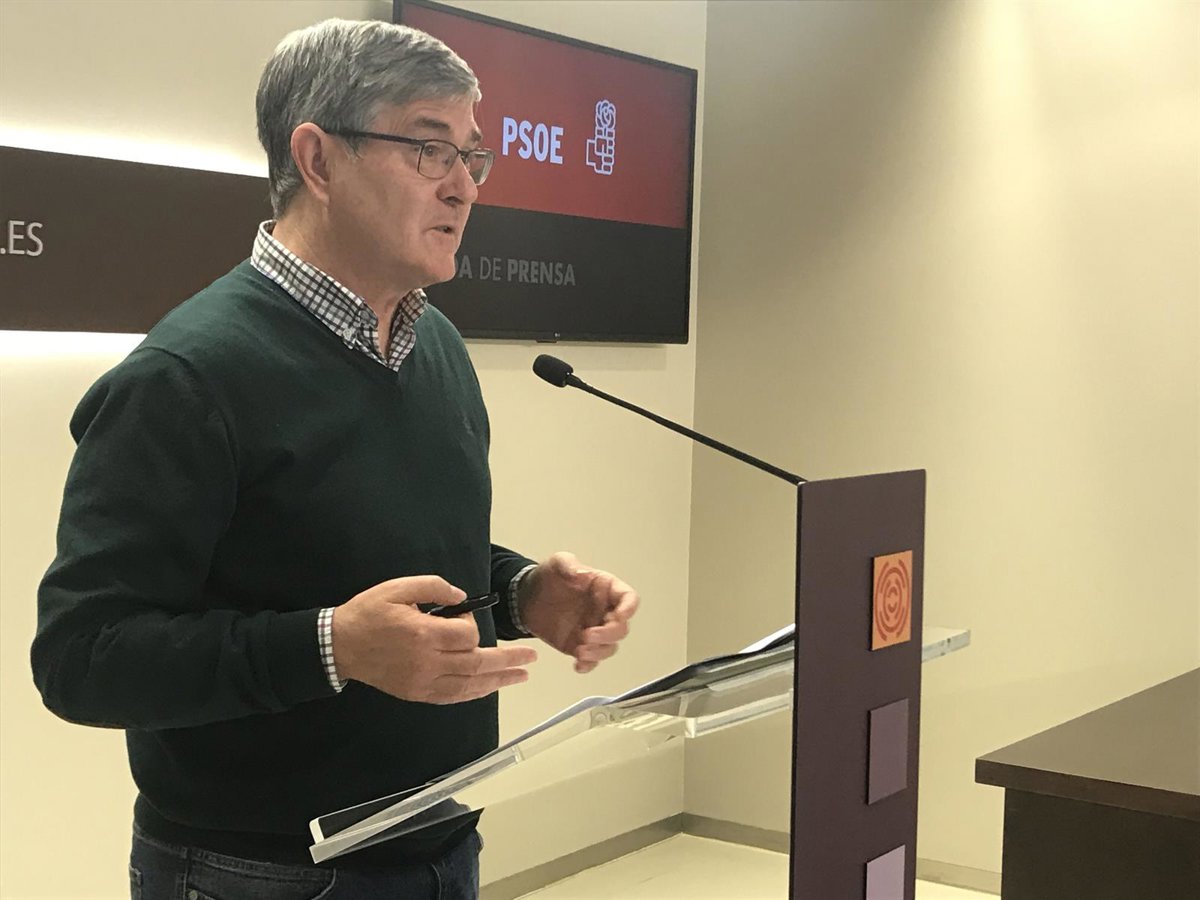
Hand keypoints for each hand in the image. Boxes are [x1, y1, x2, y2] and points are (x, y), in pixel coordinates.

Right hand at [332, 575, 536, 703]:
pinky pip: (453, 697)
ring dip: (498, 682)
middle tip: (531, 659)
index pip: (467, 635)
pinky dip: (474, 693)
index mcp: (423, 634)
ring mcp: (422, 682)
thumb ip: (433, 587)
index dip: (472, 624)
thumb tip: (462, 597)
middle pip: (477, 665)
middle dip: (507, 661)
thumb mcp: (398, 587)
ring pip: (469, 686)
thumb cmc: (369, 612)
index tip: (462, 614)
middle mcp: (427, 662)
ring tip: (520, 676)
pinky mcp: (417, 694)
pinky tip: (489, 688)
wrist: (339, 645)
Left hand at [519, 552, 638, 673]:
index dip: (629, 608)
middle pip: (621, 628)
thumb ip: (568, 564)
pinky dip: (588, 665)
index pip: (628, 598)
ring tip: (579, 651)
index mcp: (606, 589)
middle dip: (608, 634)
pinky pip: (591, 660)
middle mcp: (604, 612)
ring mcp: (594, 630)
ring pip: (609, 647)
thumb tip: (580, 575)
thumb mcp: (557, 563)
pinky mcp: (580, 646)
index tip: (620, 615)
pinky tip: (578, 665)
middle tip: (586, 635)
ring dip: (598, 652)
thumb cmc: (548, 577)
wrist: (527, 598)